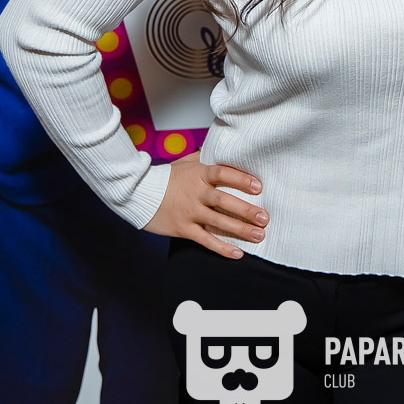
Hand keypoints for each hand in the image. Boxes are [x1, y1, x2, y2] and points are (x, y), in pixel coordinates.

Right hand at [145, 150, 267, 259]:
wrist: (138, 193)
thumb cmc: (164, 177)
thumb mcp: (184, 163)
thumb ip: (204, 158)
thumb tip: (222, 150)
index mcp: (198, 175)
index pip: (223, 174)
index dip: (241, 180)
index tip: (258, 186)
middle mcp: (196, 193)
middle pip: (224, 200)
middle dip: (246, 210)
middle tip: (264, 217)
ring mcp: (190, 212)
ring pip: (218, 221)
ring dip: (240, 229)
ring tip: (259, 235)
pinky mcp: (184, 229)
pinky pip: (205, 240)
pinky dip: (221, 247)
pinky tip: (237, 253)